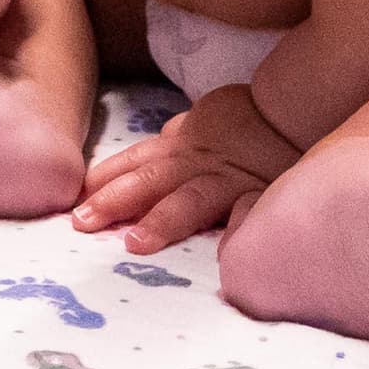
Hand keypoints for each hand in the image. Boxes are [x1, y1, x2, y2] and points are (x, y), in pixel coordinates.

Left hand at [73, 84, 306, 251]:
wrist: (294, 111)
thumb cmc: (247, 120)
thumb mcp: (203, 120)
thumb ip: (177, 137)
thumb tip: (154, 142)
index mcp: (180, 147)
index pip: (134, 161)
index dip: (103, 178)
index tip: (74, 197)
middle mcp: (196, 164)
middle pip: (149, 180)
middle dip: (113, 201)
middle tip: (83, 222)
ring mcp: (227, 182)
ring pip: (189, 200)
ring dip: (161, 221)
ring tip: (134, 244)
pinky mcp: (260, 195)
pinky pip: (249, 213)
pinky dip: (237, 231)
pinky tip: (224, 257)